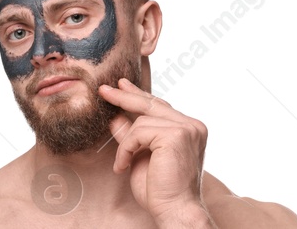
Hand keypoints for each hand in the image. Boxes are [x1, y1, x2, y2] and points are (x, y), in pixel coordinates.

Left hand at [100, 78, 212, 227]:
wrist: (174, 210)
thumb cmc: (160, 191)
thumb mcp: (140, 157)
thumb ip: (131, 136)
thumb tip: (115, 117)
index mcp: (189, 130)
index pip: (160, 106)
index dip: (139, 96)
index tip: (121, 87)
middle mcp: (193, 125)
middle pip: (152, 104)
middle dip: (125, 97)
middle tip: (103, 90)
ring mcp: (187, 128)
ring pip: (142, 120)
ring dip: (125, 144)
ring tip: (123, 164)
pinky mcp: (177, 134)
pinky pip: (139, 132)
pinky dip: (126, 149)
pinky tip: (124, 165)